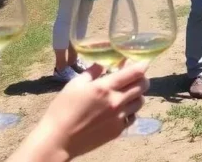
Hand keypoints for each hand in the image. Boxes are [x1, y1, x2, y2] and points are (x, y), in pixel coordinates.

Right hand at [30, 61, 148, 159]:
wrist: (59, 139)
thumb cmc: (62, 109)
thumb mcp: (75, 84)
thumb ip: (93, 72)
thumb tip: (103, 63)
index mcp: (104, 87)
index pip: (134, 73)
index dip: (142, 65)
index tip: (142, 62)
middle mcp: (116, 101)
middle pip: (142, 86)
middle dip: (142, 77)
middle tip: (135, 76)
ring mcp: (119, 118)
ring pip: (140, 101)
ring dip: (137, 94)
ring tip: (127, 92)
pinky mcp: (118, 131)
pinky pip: (133, 117)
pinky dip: (131, 110)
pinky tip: (122, 109)